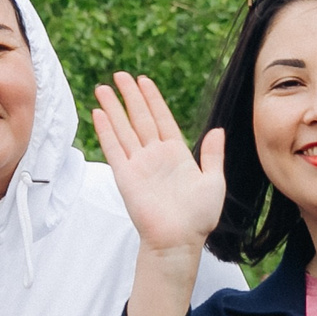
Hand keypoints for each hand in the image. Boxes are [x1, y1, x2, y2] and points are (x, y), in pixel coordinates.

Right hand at [91, 73, 225, 254]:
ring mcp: (139, 165)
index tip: (143, 81)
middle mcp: (155, 156)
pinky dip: (106, 131)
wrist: (179, 240)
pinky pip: (114, 148)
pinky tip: (99, 113)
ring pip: (124, 129)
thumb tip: (217, 130)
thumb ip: (213, 155)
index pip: (162, 118)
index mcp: (177, 154)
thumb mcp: (214, 181)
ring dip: (113, 108)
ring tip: (103, 88)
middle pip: (140, 118)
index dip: (153, 99)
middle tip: (119, 75)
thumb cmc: (199, 217)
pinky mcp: (126, 176)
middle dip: (130, 96)